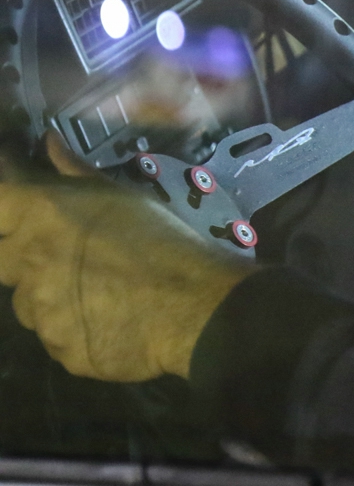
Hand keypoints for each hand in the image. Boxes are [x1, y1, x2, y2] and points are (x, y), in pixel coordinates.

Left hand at [0, 133, 254, 381]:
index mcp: (40, 215)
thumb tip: (49, 143)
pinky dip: (77, 331)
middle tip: (71, 259)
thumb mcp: (123, 198)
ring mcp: (40, 312)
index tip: (23, 213)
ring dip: (52, 298)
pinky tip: (113, 323)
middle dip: (26, 259)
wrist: (195, 307)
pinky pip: (58, 339)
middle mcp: (29, 262)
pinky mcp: (60, 350)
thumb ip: (76, 173)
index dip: (5, 212)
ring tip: (102, 295)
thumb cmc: (163, 241)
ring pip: (31, 304)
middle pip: (2, 260)